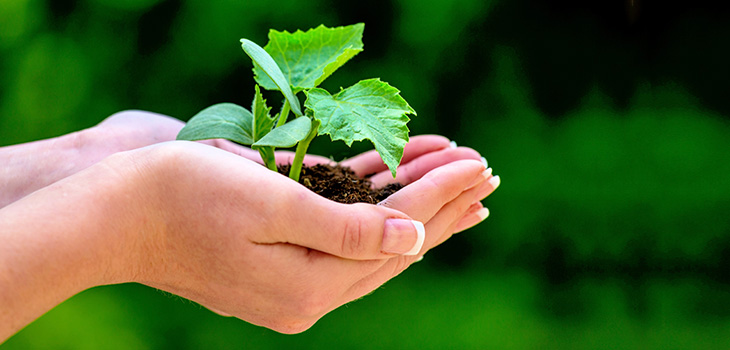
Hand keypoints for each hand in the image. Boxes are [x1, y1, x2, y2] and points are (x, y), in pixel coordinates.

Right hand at [116, 142, 494, 332]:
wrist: (114, 215)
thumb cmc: (184, 197)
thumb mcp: (270, 206)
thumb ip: (346, 230)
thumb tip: (412, 240)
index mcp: (310, 285)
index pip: (397, 236)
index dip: (441, 196)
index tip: (480, 165)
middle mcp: (308, 292)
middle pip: (394, 244)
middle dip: (442, 206)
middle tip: (488, 178)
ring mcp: (293, 280)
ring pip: (374, 240)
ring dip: (414, 206)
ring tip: (459, 183)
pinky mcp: (279, 261)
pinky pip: (341, 233)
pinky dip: (373, 209)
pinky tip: (397, 190)